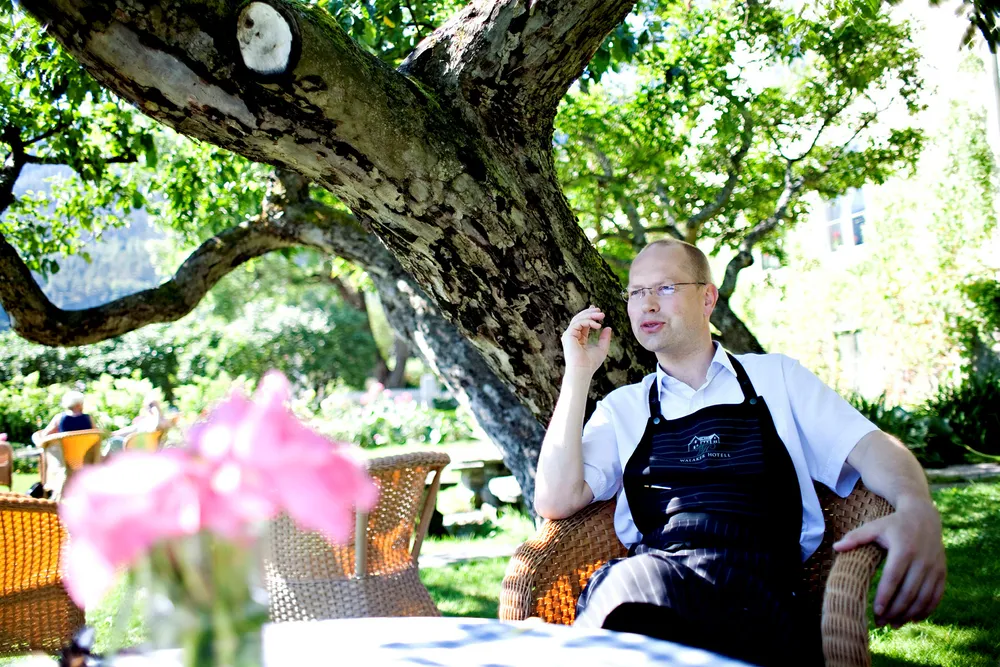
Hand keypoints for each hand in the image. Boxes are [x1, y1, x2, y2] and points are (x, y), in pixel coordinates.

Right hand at [561, 306, 612, 375]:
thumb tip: (608, 327)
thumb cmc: (591, 363)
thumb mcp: (602, 348)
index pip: (583, 322)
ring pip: (578, 319)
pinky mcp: (568, 335)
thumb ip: (605, 338)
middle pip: (579, 318)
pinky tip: (597, 325)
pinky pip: (578, 323)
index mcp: (579, 338)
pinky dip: (588, 322)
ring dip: (590, 315)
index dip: (590, 314)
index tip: (597, 309)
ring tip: (601, 315)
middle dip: (590, 313)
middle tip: (601, 312)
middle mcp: (572, 335)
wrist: (583, 371)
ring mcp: (569, 335)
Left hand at [833, 498, 945, 627]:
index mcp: (903, 549)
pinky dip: (926, 610)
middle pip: (909, 592)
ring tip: (894, 624)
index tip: (876, 611)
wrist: (924, 517)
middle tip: (881, 622)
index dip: (885, 596)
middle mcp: (922, 559)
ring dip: (910, 614)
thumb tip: (836, 548)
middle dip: (895, 611)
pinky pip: (936, 596)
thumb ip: (855, 537)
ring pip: (923, 598)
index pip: (893, 578)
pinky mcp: (942, 572)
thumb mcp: (874, 527)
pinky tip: (913, 618)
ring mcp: (934, 567)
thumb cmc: (893, 524)